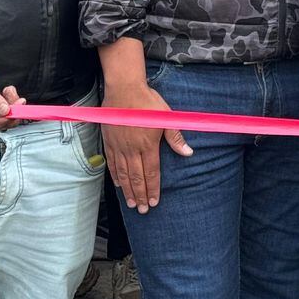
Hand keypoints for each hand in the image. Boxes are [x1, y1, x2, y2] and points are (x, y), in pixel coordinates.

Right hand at [104, 78, 192, 213]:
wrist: (124, 89)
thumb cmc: (147, 101)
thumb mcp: (167, 117)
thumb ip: (176, 138)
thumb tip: (188, 153)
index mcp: (148, 144)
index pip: (151, 172)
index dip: (153, 189)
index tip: (154, 202)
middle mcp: (132, 149)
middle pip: (136, 177)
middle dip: (140, 195)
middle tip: (142, 210)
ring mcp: (119, 146)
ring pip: (123, 174)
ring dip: (127, 190)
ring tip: (131, 203)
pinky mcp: (109, 141)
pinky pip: (112, 163)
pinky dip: (115, 176)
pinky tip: (118, 184)